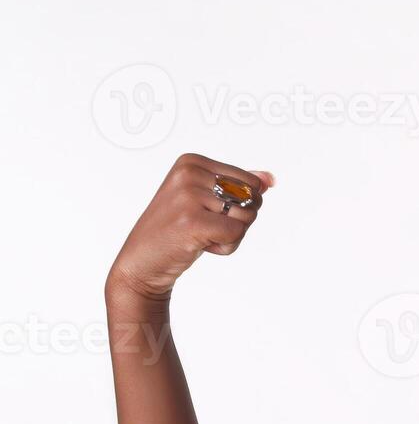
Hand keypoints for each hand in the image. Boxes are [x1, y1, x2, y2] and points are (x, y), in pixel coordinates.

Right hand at [105, 153, 274, 302]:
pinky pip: (236, 234)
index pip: (251, 182)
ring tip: (200, 236)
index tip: (207, 212)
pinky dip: (226, 247)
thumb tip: (270, 179)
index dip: (240, 205)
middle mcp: (188, 173)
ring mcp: (189, 196)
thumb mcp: (206, 201)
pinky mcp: (193, 221)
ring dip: (231, 236)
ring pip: (247, 217)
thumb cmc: (177, 230)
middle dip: (238, 220)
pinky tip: (200, 246)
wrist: (142, 261)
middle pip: (252, 198)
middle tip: (205, 227)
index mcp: (191, 162)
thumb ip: (238, 186)